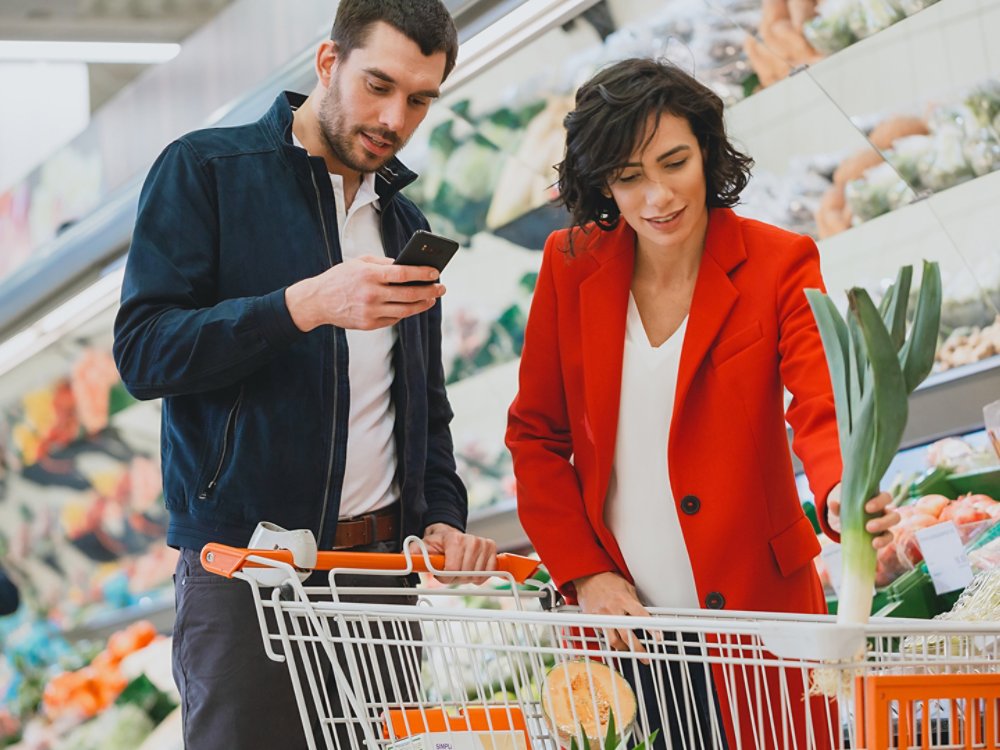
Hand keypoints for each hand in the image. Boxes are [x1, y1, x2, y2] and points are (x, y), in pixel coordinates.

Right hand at [285, 256, 443, 331]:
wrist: (317, 301)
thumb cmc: (340, 278)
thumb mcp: (359, 262)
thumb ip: (383, 263)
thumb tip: (407, 265)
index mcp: (369, 275)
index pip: (402, 274)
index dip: (422, 274)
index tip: (436, 273)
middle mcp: (371, 294)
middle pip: (408, 294)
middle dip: (429, 291)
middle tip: (441, 288)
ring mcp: (370, 312)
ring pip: (405, 310)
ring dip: (422, 304)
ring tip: (432, 298)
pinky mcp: (369, 324)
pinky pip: (393, 319)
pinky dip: (405, 312)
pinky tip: (413, 306)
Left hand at [410, 523, 496, 584]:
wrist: (450, 534)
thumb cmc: (438, 543)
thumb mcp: (423, 547)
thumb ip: (413, 554)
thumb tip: (406, 561)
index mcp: (455, 540)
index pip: (453, 570)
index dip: (444, 576)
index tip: (440, 572)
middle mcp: (472, 540)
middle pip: (465, 575)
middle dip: (455, 578)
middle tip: (450, 570)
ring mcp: (483, 544)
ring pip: (477, 576)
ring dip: (467, 578)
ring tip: (460, 567)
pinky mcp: (492, 549)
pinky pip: (488, 573)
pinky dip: (479, 576)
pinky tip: (471, 568)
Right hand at [573, 572, 651, 658]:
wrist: (588, 576)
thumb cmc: (609, 581)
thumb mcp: (627, 587)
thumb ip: (636, 602)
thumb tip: (646, 616)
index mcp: (624, 599)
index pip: (641, 616)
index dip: (651, 629)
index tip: (658, 638)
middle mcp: (613, 609)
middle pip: (627, 634)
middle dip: (637, 649)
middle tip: (645, 657)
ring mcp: (602, 616)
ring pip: (613, 640)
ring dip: (623, 648)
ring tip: (629, 650)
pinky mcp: (592, 620)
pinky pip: (603, 634)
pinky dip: (610, 638)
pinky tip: (614, 638)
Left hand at [827, 483, 898, 549]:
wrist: (845, 521)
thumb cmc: (847, 509)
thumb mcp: (841, 507)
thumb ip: (837, 506)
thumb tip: (833, 504)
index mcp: (876, 500)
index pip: (886, 498)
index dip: (879, 502)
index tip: (866, 508)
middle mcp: (884, 512)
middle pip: (894, 516)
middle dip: (883, 522)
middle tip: (868, 527)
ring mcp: (885, 525)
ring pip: (892, 532)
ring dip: (885, 535)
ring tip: (874, 542)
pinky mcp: (882, 536)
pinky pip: (887, 539)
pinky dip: (882, 542)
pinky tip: (874, 545)